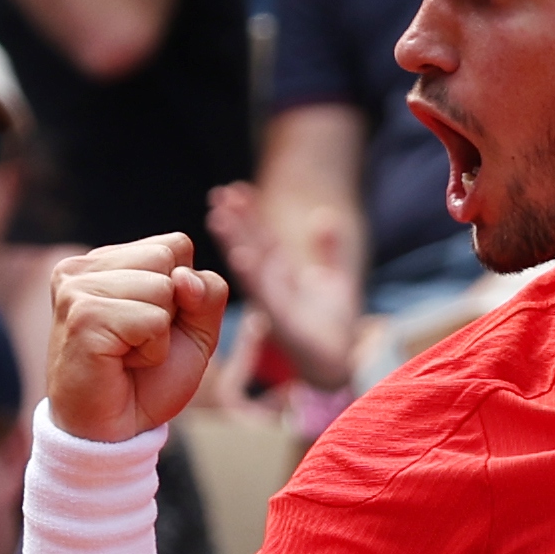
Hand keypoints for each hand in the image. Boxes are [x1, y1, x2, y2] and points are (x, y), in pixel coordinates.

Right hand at [46, 233, 229, 441]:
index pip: (175, 245)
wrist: (113, 431)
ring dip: (160, 333)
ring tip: (127, 353)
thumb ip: (207, 292)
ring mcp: (77, 289)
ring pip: (163, 287)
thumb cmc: (148, 379)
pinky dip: (152, 351)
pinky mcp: (83, 316)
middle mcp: (83, 267)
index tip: (151, 325)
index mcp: (105, 261)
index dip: (183, 292)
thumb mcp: (196, 329)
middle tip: (138, 342)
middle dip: (171, 308)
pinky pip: (153, 320)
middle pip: (169, 257)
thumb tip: (183, 277)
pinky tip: (121, 363)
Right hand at [206, 182, 359, 390]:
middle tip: (218, 195)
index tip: (235, 190)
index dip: (249, 215)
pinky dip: (254, 276)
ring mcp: (274, 305)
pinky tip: (242, 256)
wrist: (337, 364)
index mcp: (281, 276)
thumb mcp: (335, 279)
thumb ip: (330, 249)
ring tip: (218, 217)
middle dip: (234, 222)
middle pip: (250, 247)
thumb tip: (325, 216)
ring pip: (250, 268)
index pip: (261, 238)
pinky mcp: (283, 323)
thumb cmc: (332, 324)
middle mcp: (272, 288)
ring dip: (234, 242)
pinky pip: (266, 296)